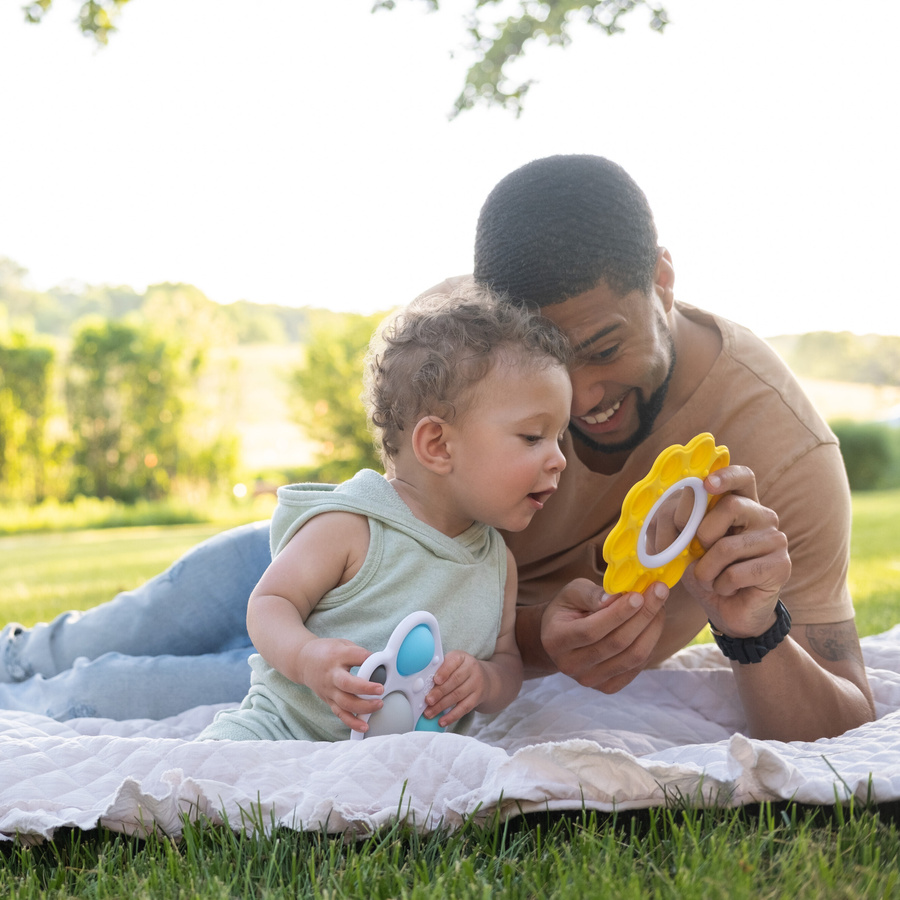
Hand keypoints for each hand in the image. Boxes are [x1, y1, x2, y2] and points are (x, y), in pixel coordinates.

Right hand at [297, 637, 384, 732]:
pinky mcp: (329, 700)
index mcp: (337, 655)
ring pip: (345, 702)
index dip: (369, 659)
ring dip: (363, 707)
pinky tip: (364, 726)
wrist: (303, 661)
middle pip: (347, 684)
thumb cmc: (328, 652)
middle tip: (381, 689)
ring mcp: (329, 690)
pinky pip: (340, 714)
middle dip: (365, 688)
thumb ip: (359, 653)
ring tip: (379, 705)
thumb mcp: (343, 644)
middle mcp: (332, 674)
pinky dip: (352, 722)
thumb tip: (381, 664)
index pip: (354, 656)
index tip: (382, 661)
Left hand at [423, 651, 488, 727]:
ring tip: (429, 713)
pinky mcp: (477, 698)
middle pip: (455, 681)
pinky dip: (452, 716)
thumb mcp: (452, 663)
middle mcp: (471, 669)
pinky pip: (464, 708)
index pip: (453, 662)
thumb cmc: (460, 670)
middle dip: (439, 692)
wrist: (485, 679)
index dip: (444, 671)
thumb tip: (421, 684)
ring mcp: (476, 684)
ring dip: (441, 706)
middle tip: (427, 700)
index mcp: (461, 657)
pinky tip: (442, 721)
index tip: (435, 680)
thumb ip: (439, 669)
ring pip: (458, 696)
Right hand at [541, 577, 668, 692]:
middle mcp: (570, 665)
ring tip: (659, 606)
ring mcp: (589, 680)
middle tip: (659, 592)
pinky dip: (649, 644)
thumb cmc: (568, 610)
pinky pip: (637, 667)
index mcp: (556, 640)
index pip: (592, 630)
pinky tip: (651, 625)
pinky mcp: (607, 687)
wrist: (560, 638)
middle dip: (643, 616)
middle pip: (617, 644)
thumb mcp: (571, 593)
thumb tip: (617, 598)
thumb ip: (591, 594)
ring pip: (632, 657)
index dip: (618, 613)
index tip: (639, 595)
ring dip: (652, 629)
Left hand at [683, 465, 791, 637]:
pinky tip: (728, 589)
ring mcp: (776, 540)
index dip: (726, 476)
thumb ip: (678, 527)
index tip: (707, 483)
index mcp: (741, 504)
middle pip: (731, 506)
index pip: (742, 477)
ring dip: (707, 569)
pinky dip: (721, 584)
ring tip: (711, 578)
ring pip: (728, 546)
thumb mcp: (684, 548)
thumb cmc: (707, 573)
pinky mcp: (781, 566)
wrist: (728, 613)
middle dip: (703, 533)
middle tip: (699, 552)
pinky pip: (737, 572)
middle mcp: (763, 516)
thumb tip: (673, 513)